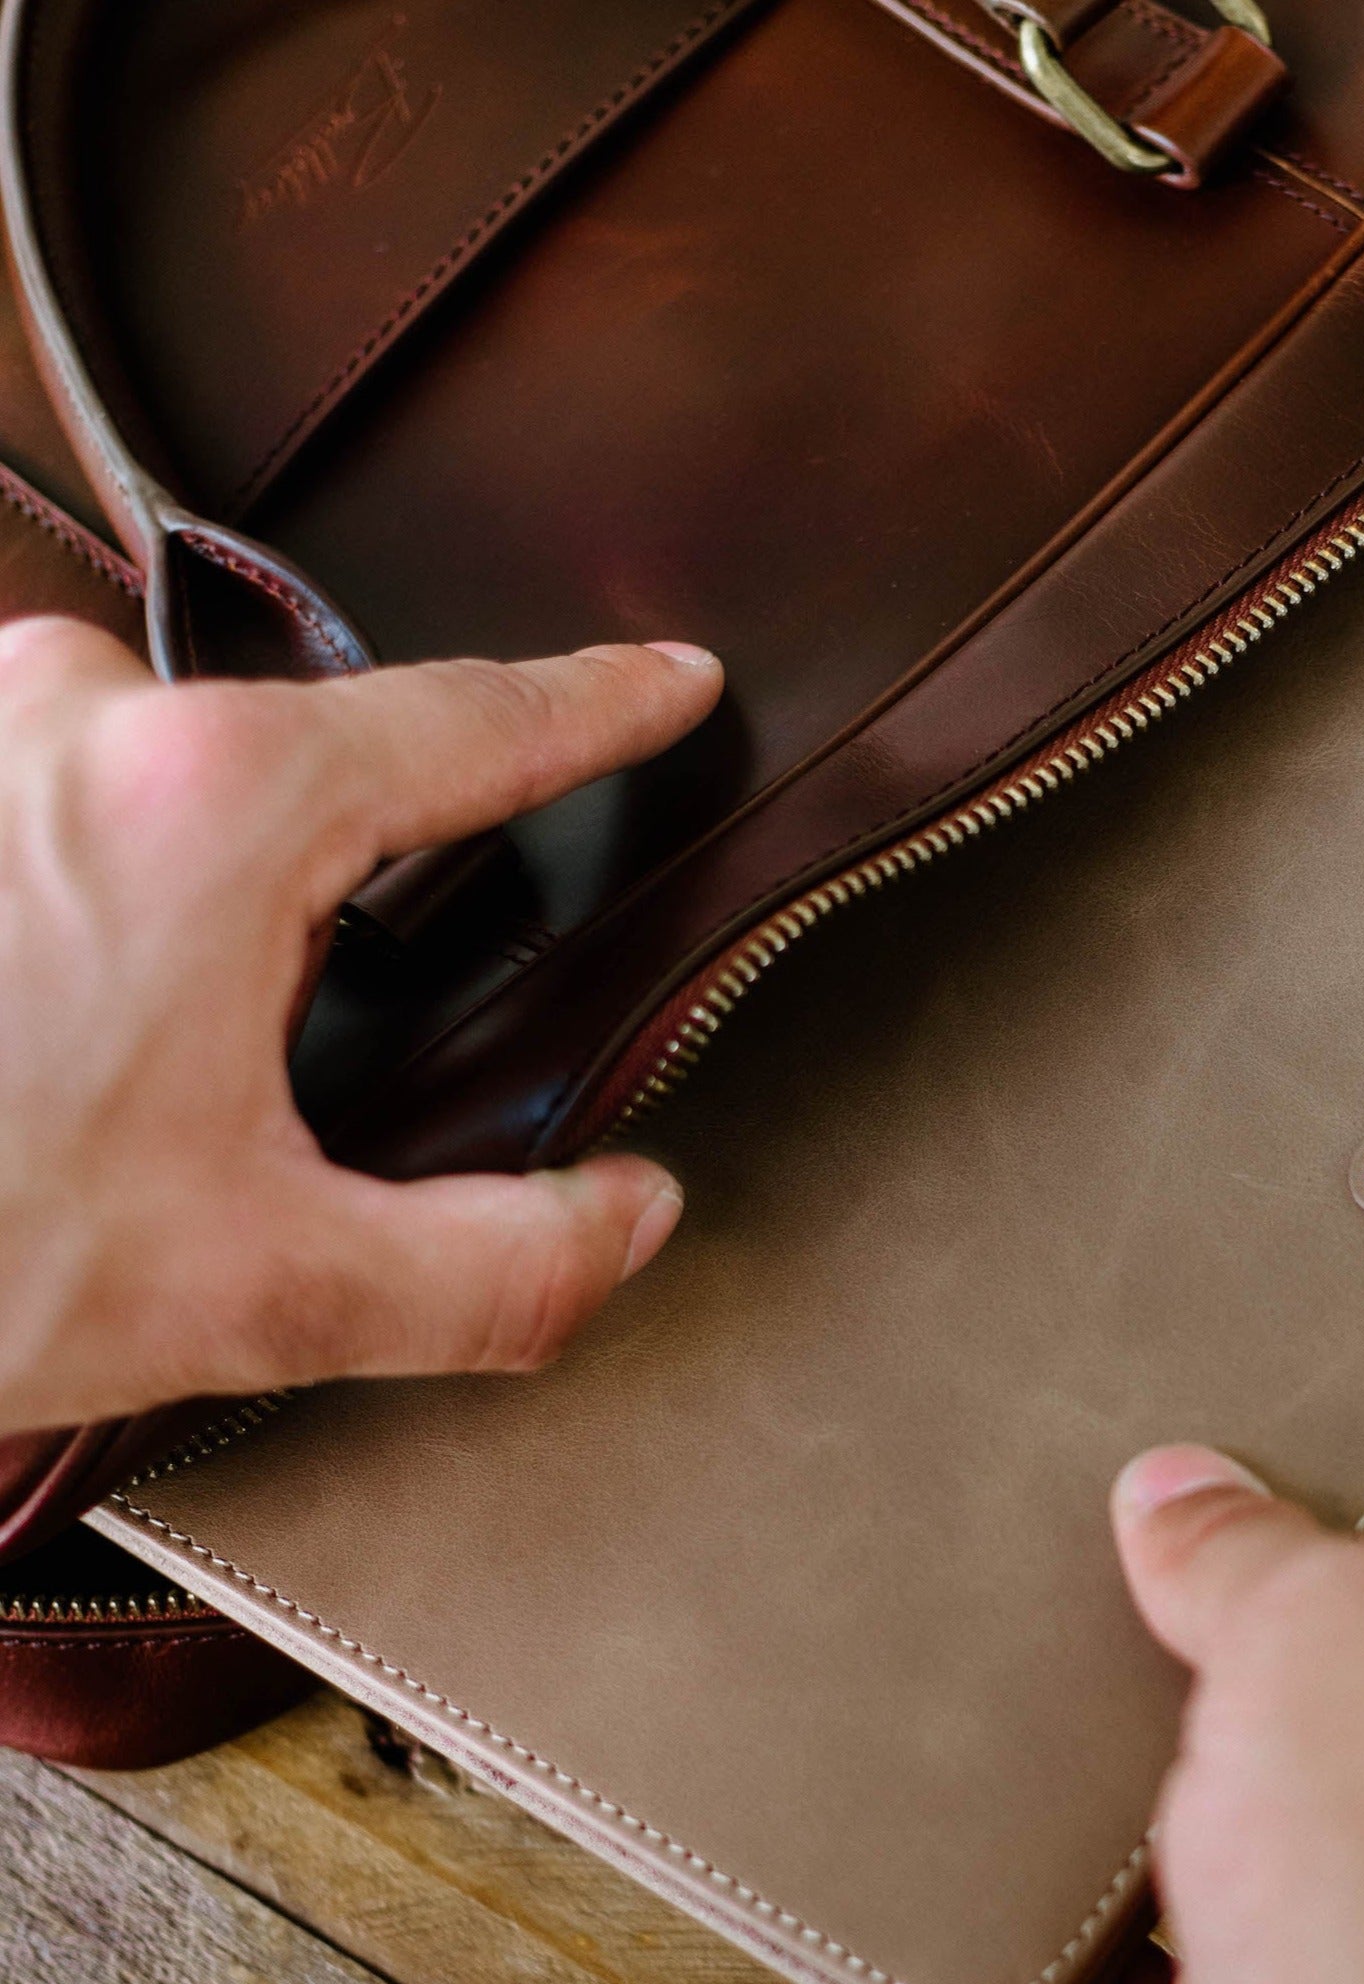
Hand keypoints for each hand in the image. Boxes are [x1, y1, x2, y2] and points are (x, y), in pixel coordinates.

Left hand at [0, 614, 722, 1435]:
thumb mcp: (257, 1293)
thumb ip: (496, 1267)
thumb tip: (631, 1217)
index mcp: (217, 813)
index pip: (474, 725)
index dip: (597, 704)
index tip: (667, 678)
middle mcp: (75, 721)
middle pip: (291, 750)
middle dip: (318, 861)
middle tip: (278, 1026)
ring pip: (135, 751)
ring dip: (165, 864)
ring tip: (112, 1041)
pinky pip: (23, 773)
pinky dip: (56, 863)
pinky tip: (30, 1003)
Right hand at [1063, 1442, 1363, 1983]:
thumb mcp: (1324, 1627)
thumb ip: (1249, 1544)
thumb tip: (1185, 1496)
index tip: (1340, 1396)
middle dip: (1260, 1607)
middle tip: (1164, 1539)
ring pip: (1263, 1808)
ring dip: (1170, 1770)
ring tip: (1082, 1688)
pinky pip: (1166, 1957)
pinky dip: (1098, 1928)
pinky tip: (1043, 1869)